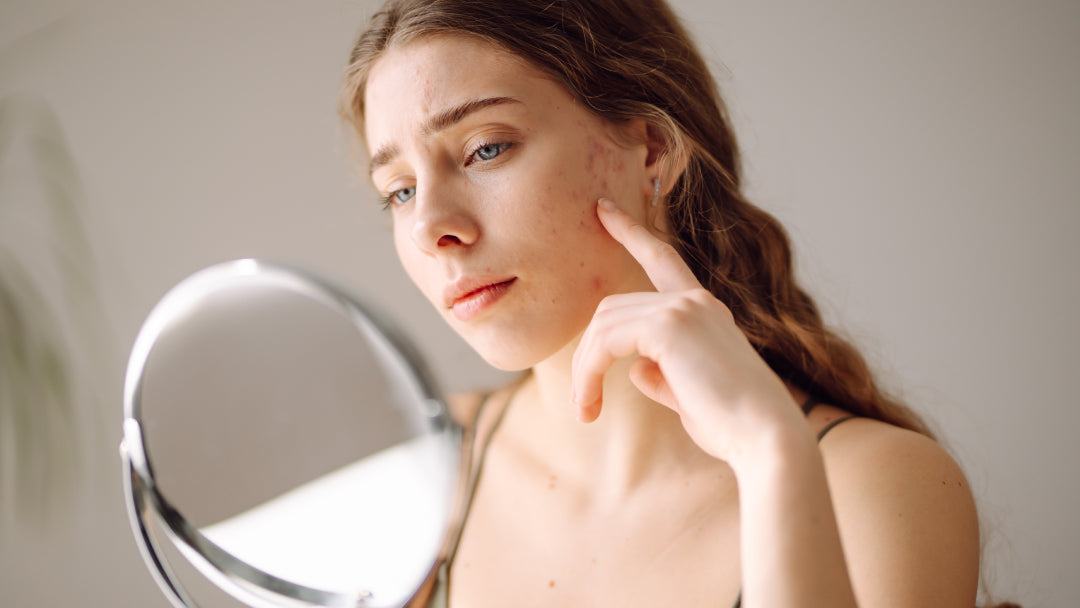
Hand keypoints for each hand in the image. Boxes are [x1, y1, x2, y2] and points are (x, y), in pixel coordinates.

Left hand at [570, 197, 803, 462]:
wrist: (766, 438)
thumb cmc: (733, 427)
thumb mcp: (690, 395)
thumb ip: (662, 376)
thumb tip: (635, 369)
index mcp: (704, 311)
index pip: (662, 258)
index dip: (630, 231)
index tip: (602, 209)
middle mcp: (695, 301)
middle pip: (611, 310)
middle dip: (586, 357)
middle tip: (582, 406)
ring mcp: (684, 308)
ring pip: (603, 325)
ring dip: (584, 370)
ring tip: (585, 411)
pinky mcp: (670, 325)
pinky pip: (606, 339)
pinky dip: (589, 371)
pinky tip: (591, 403)